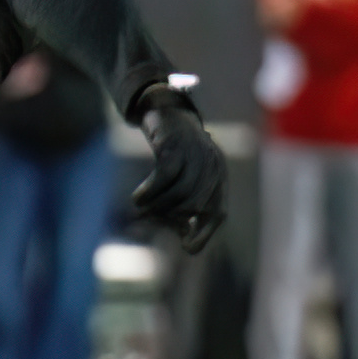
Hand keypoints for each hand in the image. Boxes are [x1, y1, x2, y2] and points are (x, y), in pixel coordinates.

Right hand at [132, 84, 226, 252]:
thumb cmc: (175, 152)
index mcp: (219, 177)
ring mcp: (195, 155)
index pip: (218, 213)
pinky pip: (164, 178)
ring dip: (157, 208)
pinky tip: (138, 199)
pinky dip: (149, 192)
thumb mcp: (187, 177)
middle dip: (171, 219)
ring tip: (141, 212)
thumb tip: (184, 238)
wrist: (166, 111)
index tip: (187, 247)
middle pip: (195, 206)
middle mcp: (213, 167)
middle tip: (150, 220)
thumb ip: (188, 203)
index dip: (204, 233)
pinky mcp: (174, 146)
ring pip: (179, 195)